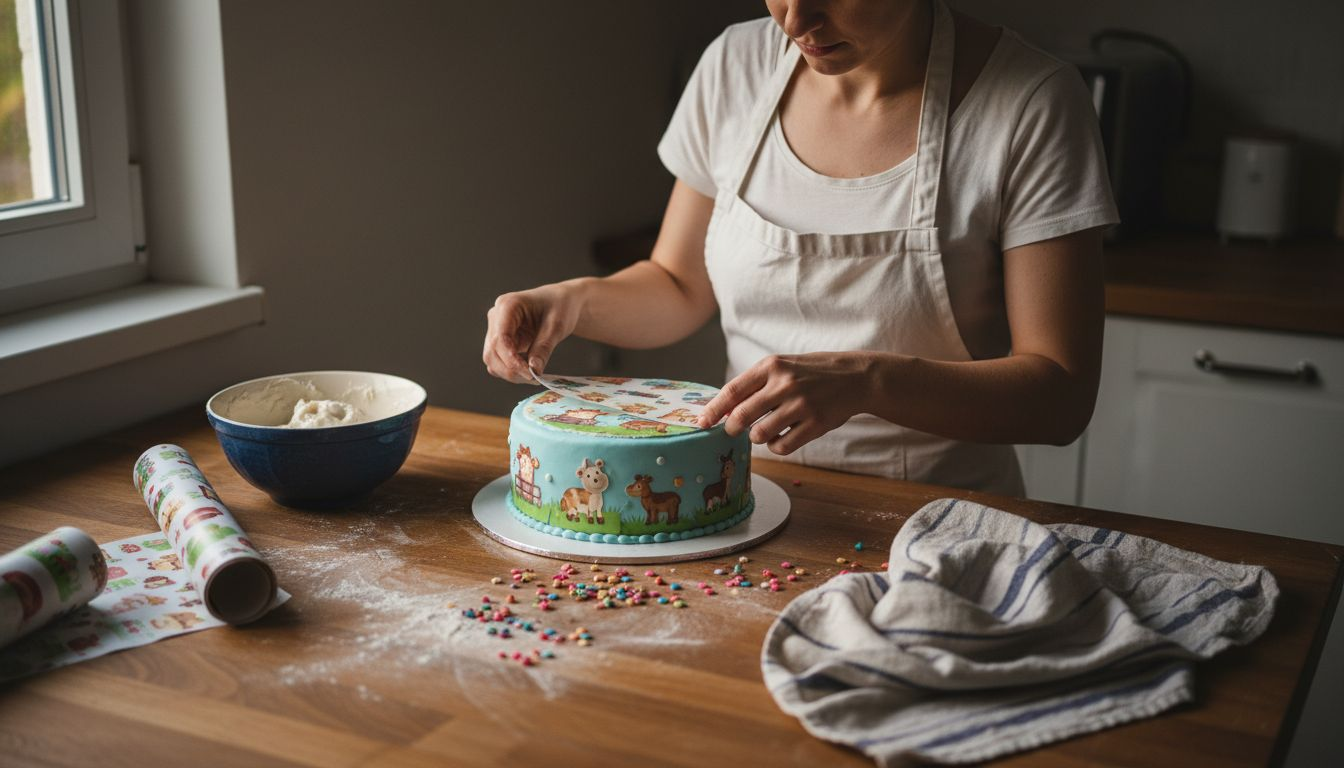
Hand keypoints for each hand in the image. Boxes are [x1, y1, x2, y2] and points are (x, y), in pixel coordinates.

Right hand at [482, 283, 583, 383]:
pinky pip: (499, 360)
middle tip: (534, 379)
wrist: (561, 302)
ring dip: (510, 372)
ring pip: (492, 359)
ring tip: (533, 375)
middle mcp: (496, 316)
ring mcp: (496, 329)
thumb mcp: (556, 326)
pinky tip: (529, 370)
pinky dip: (511, 370)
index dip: (511, 360)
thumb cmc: (560, 306)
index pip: (500, 338)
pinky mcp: (500, 340)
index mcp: (508, 305)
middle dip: (511, 369)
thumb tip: (534, 371)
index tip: (530, 374)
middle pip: (492, 351)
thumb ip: (543, 347)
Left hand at [698, 353, 874, 454]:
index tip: (701, 423)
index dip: (713, 410)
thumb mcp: (783, 366)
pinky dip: (775, 446)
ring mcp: (801, 405)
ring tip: (763, 431)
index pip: (732, 391)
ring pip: (760, 435)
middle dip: (730, 428)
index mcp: (771, 366)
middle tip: (731, 431)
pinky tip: (780, 438)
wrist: (855, 377)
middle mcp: (784, 384)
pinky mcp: (815, 424)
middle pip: (741, 416)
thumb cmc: (811, 373)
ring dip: (756, 438)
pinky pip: (782, 446)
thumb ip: (755, 385)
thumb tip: (723, 409)